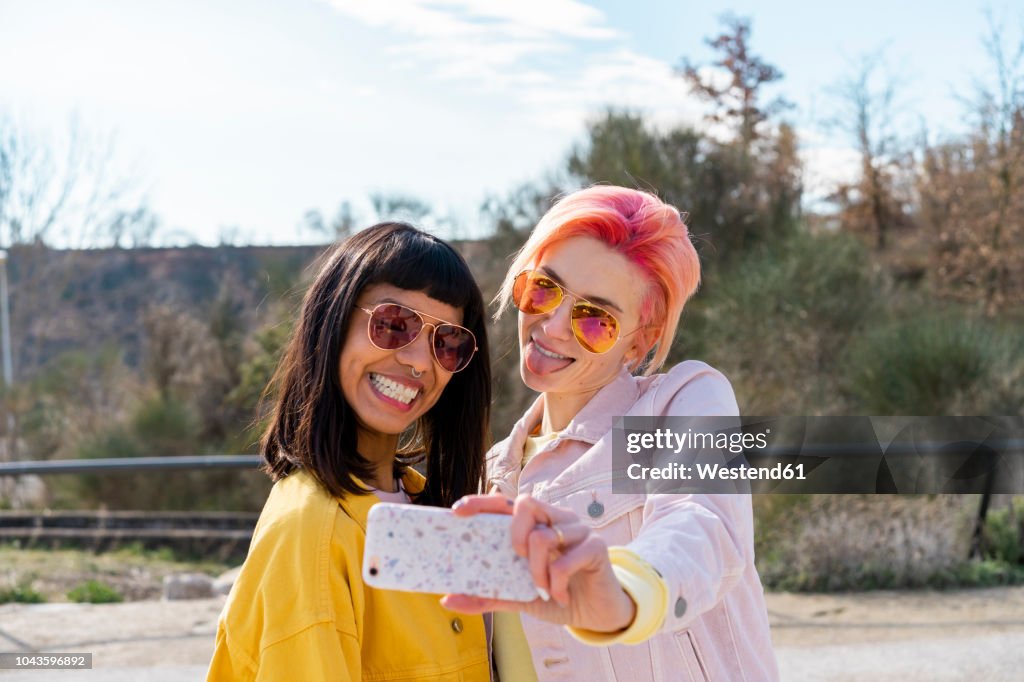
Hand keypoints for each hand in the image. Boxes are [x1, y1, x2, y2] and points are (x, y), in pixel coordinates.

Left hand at [442, 493, 635, 632]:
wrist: (598, 615)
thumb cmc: (559, 596)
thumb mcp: (520, 597)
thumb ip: (488, 595)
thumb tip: (448, 599)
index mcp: (537, 525)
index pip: (506, 503)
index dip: (482, 502)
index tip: (457, 511)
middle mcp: (557, 519)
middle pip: (526, 503)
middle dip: (513, 532)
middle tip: (516, 557)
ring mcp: (578, 530)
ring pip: (542, 536)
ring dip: (536, 571)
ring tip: (543, 589)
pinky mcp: (596, 546)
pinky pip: (565, 560)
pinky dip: (556, 584)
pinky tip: (561, 595)